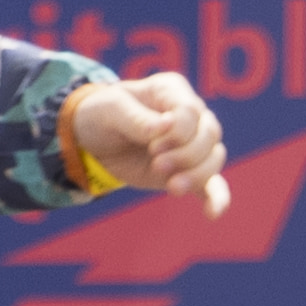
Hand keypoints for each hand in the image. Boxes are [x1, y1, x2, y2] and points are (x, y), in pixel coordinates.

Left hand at [67, 65, 233, 211]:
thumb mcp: (109, 110)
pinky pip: (213, 184)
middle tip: (157, 164)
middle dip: (186, 154)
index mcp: (171, 91)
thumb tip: (167, 125)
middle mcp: (190, 116)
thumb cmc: (100, 115)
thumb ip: (136, 118)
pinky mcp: (188, 171)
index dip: (178, 132)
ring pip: (214, 159)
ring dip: (197, 175)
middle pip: (209, 135)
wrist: (89, 141)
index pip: (192, 111)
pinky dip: (216, 199)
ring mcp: (192, 144)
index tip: (152, 145)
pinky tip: (212, 214)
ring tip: (172, 187)